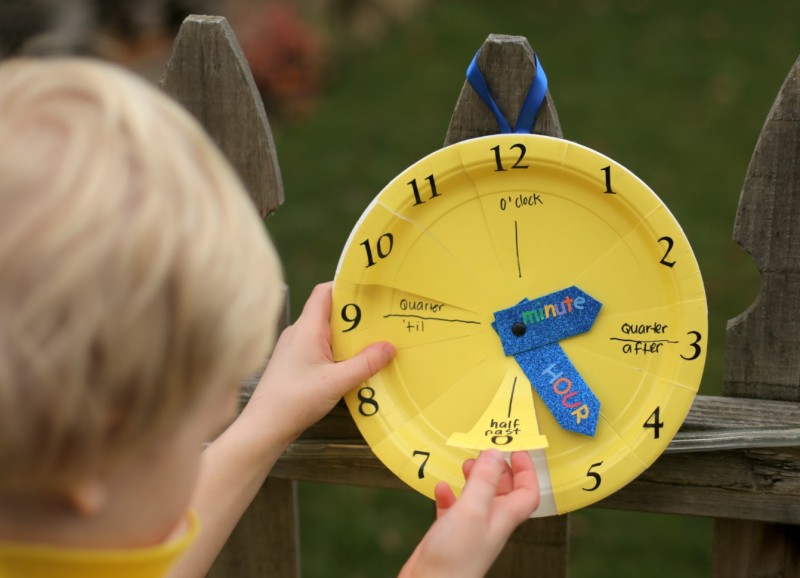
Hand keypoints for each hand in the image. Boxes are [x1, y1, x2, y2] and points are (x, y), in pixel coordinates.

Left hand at [244, 282, 395, 444]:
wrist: (264, 426)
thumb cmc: (294, 401)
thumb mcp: (337, 382)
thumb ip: (365, 364)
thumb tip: (390, 347)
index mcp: (307, 329)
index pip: (324, 293)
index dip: (345, 286)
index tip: (369, 291)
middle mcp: (299, 332)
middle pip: (328, 311)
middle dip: (354, 315)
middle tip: (380, 319)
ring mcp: (294, 347)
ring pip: (325, 331)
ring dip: (346, 336)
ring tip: (371, 342)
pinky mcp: (294, 362)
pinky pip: (319, 347)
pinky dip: (337, 350)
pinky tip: (350, 364)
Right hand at [399, 450, 539, 577]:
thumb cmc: (456, 557)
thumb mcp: (472, 509)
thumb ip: (484, 480)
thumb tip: (495, 452)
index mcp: (503, 517)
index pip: (527, 492)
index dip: (527, 471)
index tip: (518, 449)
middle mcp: (490, 523)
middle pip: (503, 493)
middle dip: (498, 470)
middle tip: (487, 452)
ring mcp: (469, 531)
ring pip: (478, 499)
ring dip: (474, 479)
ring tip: (464, 464)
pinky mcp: (449, 536)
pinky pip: (453, 510)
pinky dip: (449, 496)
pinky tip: (441, 488)